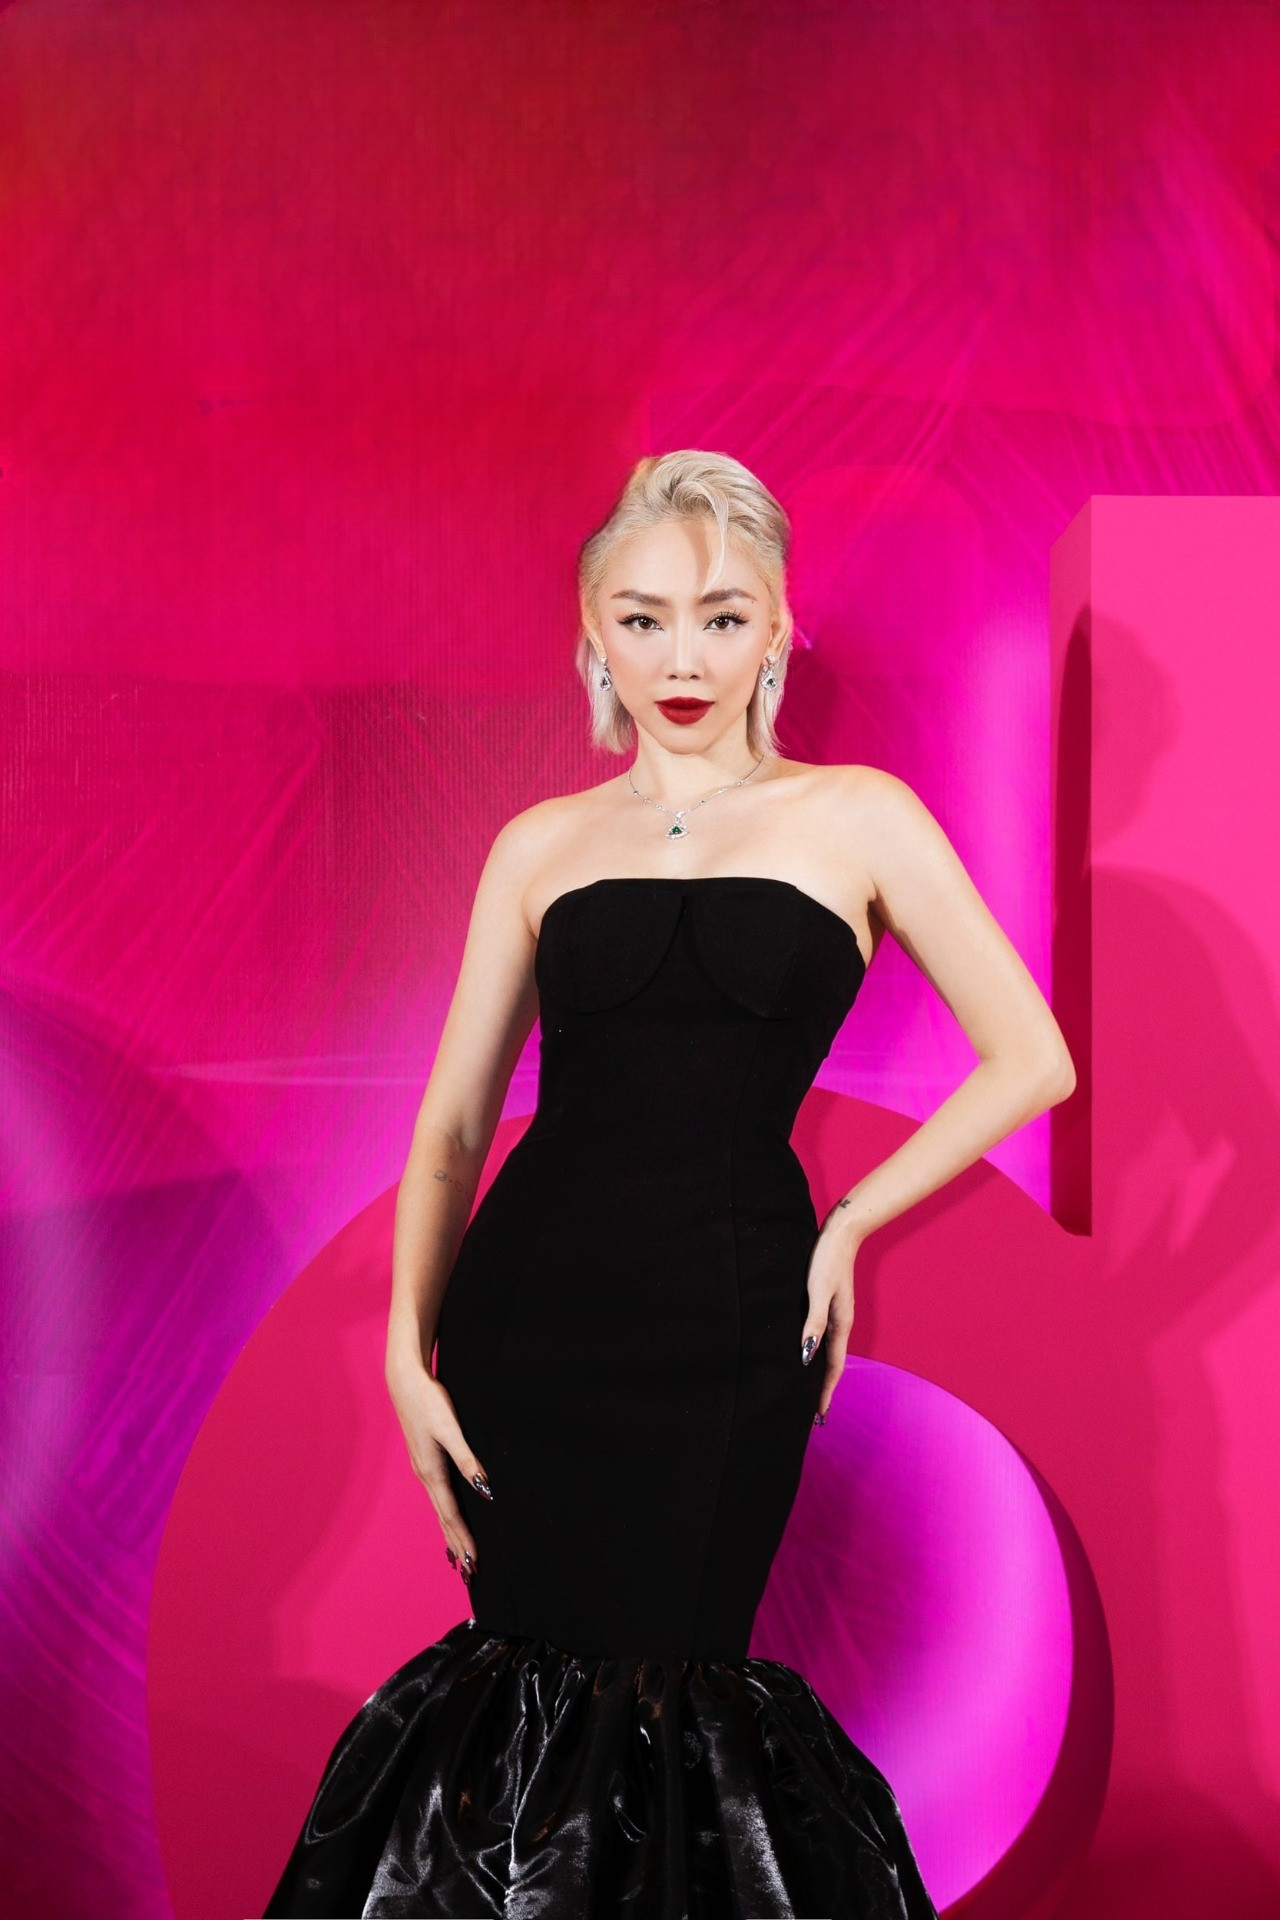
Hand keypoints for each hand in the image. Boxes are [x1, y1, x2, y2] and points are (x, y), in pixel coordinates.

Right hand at [386, 1361, 491, 1587]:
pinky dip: (444, 1513)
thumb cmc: (429, 1402)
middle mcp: (425, 1475)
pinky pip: (437, 1495)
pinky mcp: (423, 1458)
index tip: (475, 1562)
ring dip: (450, 1532)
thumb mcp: (451, 1429)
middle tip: (469, 1572)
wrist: (404, 1380)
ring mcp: (422, 1468)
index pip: (451, 1515)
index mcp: (432, 1472)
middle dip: (457, 1545)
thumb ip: (468, 1460)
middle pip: (444, 1518)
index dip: (464, 1539)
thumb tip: (485, 1490)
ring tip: (459, 1554)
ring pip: (440, 1508)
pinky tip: (447, 1514)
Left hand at [800, 1217, 858, 1418]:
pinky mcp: (829, 1302)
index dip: (825, 1391)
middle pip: (832, 1363)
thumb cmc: (826, 1260)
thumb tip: (806, 1356)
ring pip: (828, 1350)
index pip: (832, 1367)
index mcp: (840, 1324)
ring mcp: (836, 1313)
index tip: (819, 1415)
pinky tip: (808, 1351)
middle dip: (824, 1388)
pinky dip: (817, 1350)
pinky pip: (824, 1335)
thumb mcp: (818, 1291)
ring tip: (809, 1389)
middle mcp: (840, 1322)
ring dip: (820, 1371)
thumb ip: (814, 1323)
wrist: (840, 1232)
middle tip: (814, 1412)